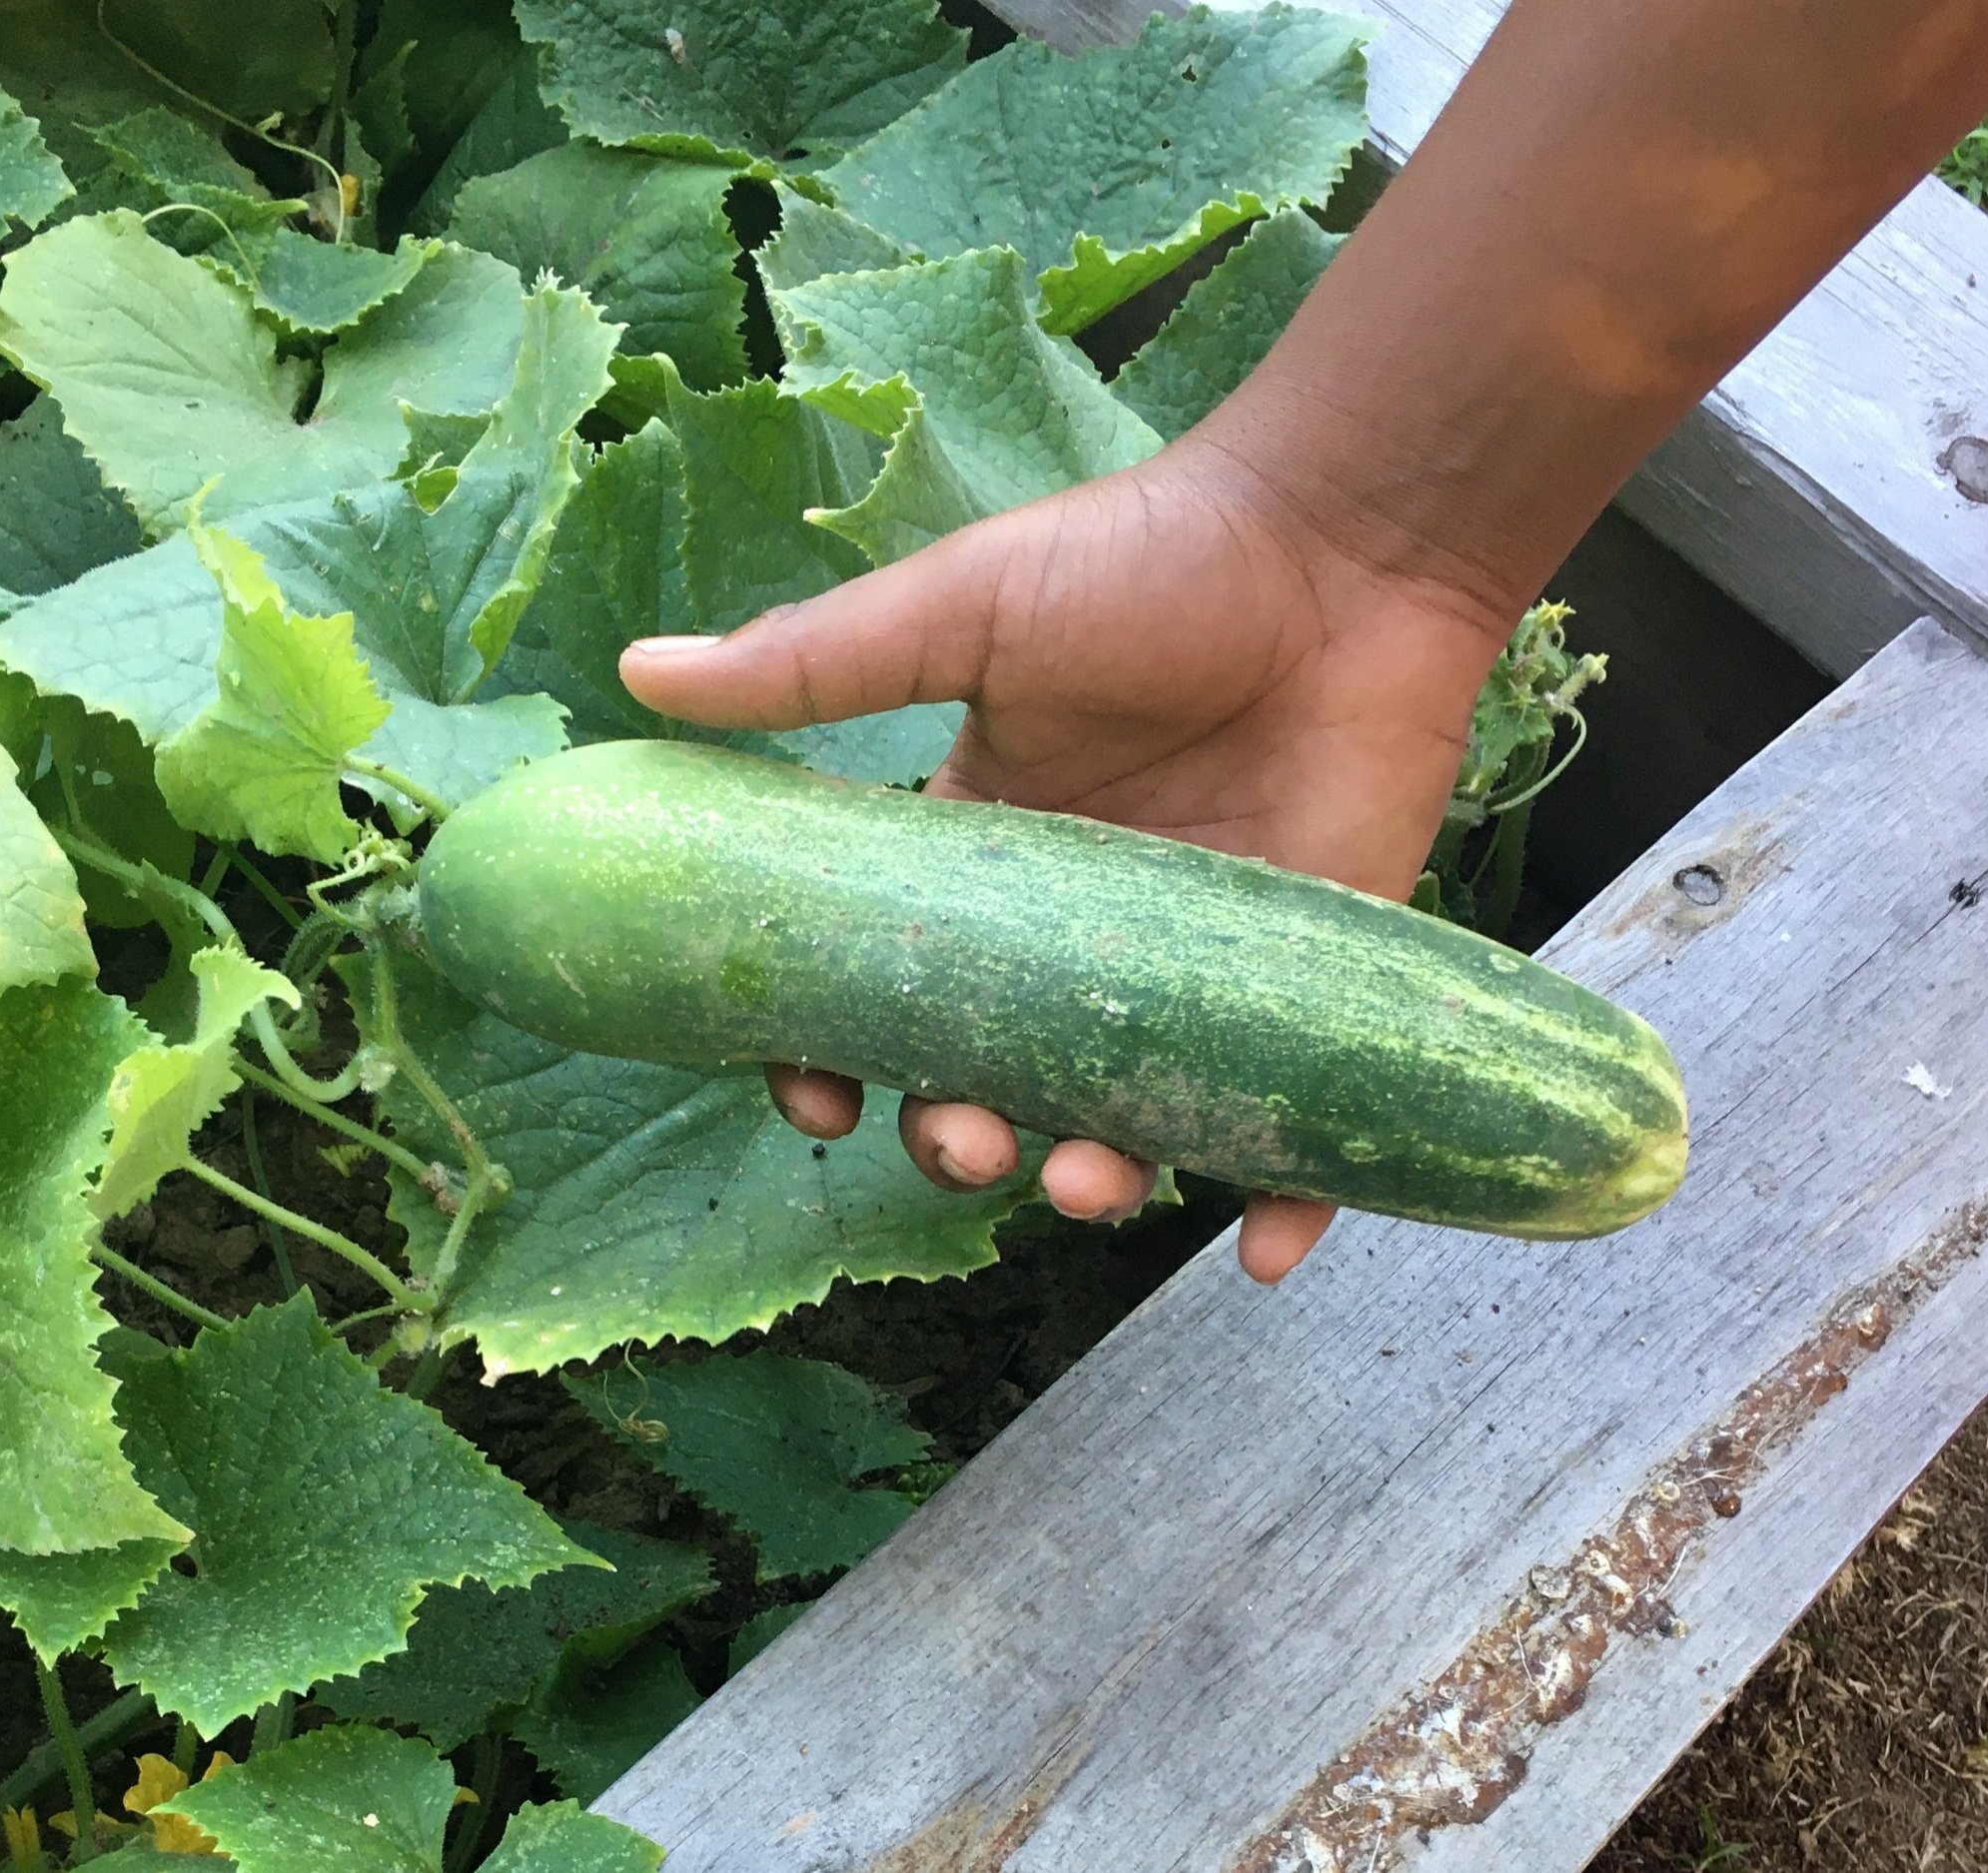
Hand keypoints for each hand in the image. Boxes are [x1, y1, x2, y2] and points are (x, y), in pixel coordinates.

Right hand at [618, 433, 1520, 1281]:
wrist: (1347, 544)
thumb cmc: (1148, 562)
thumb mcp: (965, 612)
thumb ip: (817, 664)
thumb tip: (639, 675)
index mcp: (980, 851)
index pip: (883, 986)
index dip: (834, 1056)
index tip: (816, 1097)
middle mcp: (1075, 930)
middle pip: (994, 1078)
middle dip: (960, 1136)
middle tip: (964, 1142)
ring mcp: (1192, 964)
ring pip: (1127, 1117)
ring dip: (1098, 1180)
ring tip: (1092, 1184)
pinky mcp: (1314, 983)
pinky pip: (1293, 1124)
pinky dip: (1285, 1200)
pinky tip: (1264, 1249)